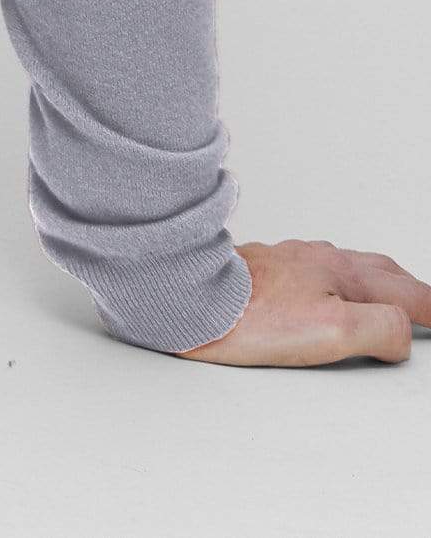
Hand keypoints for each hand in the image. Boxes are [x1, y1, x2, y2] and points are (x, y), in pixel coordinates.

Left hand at [173, 240, 430, 364]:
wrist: (186, 298)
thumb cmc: (250, 315)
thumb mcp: (333, 331)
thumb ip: (381, 328)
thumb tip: (401, 332)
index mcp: (339, 271)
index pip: (403, 291)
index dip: (429, 308)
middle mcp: (314, 258)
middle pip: (377, 270)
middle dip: (406, 288)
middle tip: (423, 305)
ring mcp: (286, 261)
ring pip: (342, 265)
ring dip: (369, 280)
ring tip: (382, 296)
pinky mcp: (261, 270)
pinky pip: (311, 269)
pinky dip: (334, 280)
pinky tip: (322, 290)